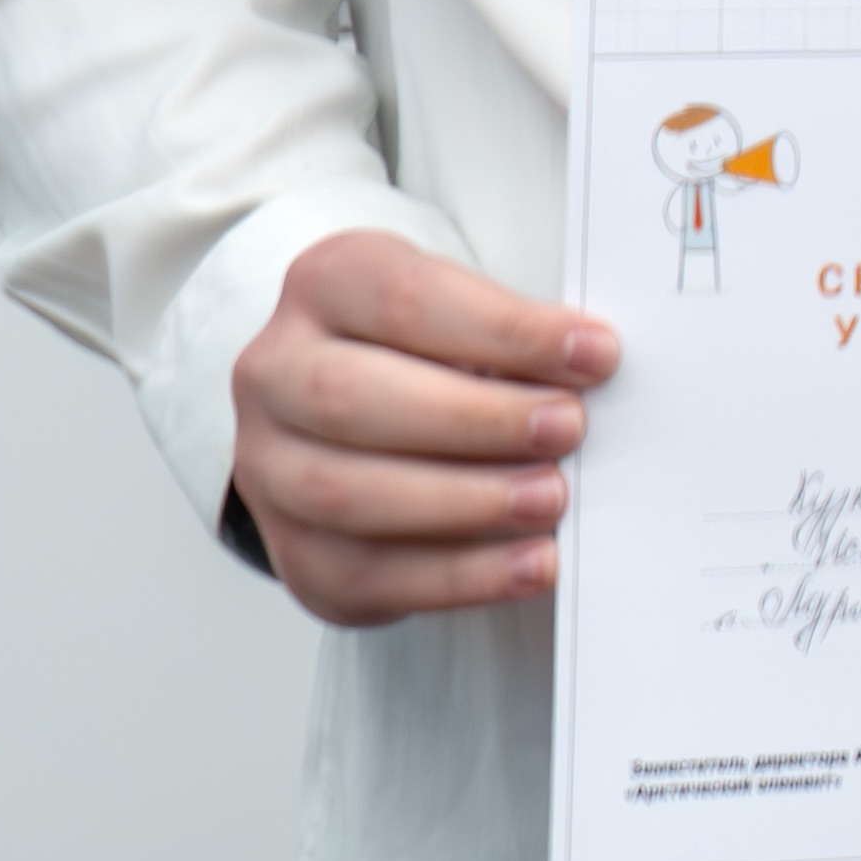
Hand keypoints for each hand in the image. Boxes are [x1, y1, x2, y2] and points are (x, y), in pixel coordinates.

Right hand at [226, 229, 615, 626]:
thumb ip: (514, 335)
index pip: (407, 299)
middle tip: (568, 429)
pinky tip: (528, 565)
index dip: (505, 330)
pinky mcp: (294, 549)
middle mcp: (275, 373)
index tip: (594, 353)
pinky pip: (362, 574)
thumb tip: (594, 370)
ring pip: (346, 493)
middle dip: (475, 420)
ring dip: (463, 503)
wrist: (350, 409)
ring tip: (551, 500)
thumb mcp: (463, 309)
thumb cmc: (430, 347)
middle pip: (354, 399)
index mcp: (326, 284)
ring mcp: (266, 466)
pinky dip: (458, 576)